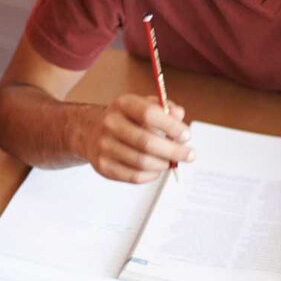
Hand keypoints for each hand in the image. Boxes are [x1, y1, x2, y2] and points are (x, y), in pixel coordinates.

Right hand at [71, 94, 193, 183]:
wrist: (92, 132)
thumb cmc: (126, 120)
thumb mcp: (143, 105)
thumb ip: (165, 108)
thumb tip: (179, 116)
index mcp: (123, 104)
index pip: (149, 114)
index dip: (171, 126)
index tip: (186, 135)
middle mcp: (110, 123)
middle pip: (146, 142)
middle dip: (173, 151)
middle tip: (189, 155)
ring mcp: (104, 146)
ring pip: (141, 162)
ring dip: (163, 164)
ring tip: (171, 161)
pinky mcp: (103, 166)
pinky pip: (133, 176)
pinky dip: (151, 175)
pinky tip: (156, 168)